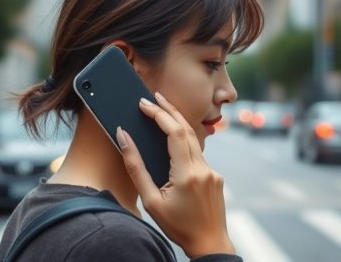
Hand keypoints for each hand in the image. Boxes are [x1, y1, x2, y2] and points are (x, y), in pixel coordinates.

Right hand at [116, 92, 234, 257]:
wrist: (209, 243)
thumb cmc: (177, 226)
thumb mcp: (150, 201)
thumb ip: (136, 168)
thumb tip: (124, 138)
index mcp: (186, 174)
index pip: (174, 133)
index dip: (159, 114)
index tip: (144, 104)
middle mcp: (203, 169)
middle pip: (186, 129)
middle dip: (169, 110)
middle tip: (154, 97)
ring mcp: (212, 171)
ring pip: (194, 140)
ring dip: (178, 124)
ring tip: (162, 111)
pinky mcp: (216, 176)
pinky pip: (198, 153)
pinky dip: (185, 143)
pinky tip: (174, 142)